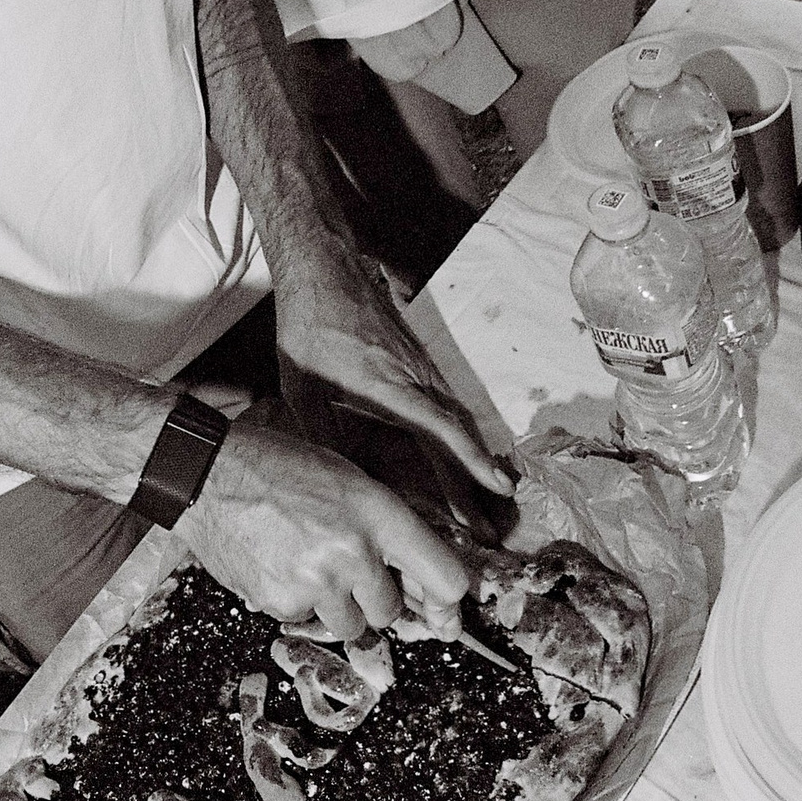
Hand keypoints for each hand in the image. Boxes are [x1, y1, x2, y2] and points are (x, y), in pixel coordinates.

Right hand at [177, 408, 470, 639]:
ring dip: (337, 608)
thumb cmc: (278, 467)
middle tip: (347, 572)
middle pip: (390, 611)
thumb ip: (386, 526)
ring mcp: (316, 582)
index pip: (446, 578)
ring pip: (350, 627)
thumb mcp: (348, 479)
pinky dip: (296, 603)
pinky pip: (305, 620)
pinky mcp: (280, 602)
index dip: (448, 602)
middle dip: (374, 599)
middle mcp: (354, 552)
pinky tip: (278, 566)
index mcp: (380, 514)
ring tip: (308, 566)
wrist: (207, 474)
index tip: (444, 614)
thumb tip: (416, 575)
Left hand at [276, 298, 513, 508]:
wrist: (325, 271)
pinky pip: (451, 409)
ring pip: (461, 422)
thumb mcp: (303, 387)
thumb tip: (347, 477)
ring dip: (477, 465)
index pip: (440, 428)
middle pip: (459, 435)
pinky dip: (465, 441)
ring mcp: (423, 369)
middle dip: (479, 485)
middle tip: (495, 529)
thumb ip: (326, 433)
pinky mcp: (422, 365)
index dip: (470, 461)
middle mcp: (417, 377)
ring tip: (492, 508)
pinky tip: (469, 464)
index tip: (498, 488)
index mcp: (388, 384)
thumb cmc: (310, 328)